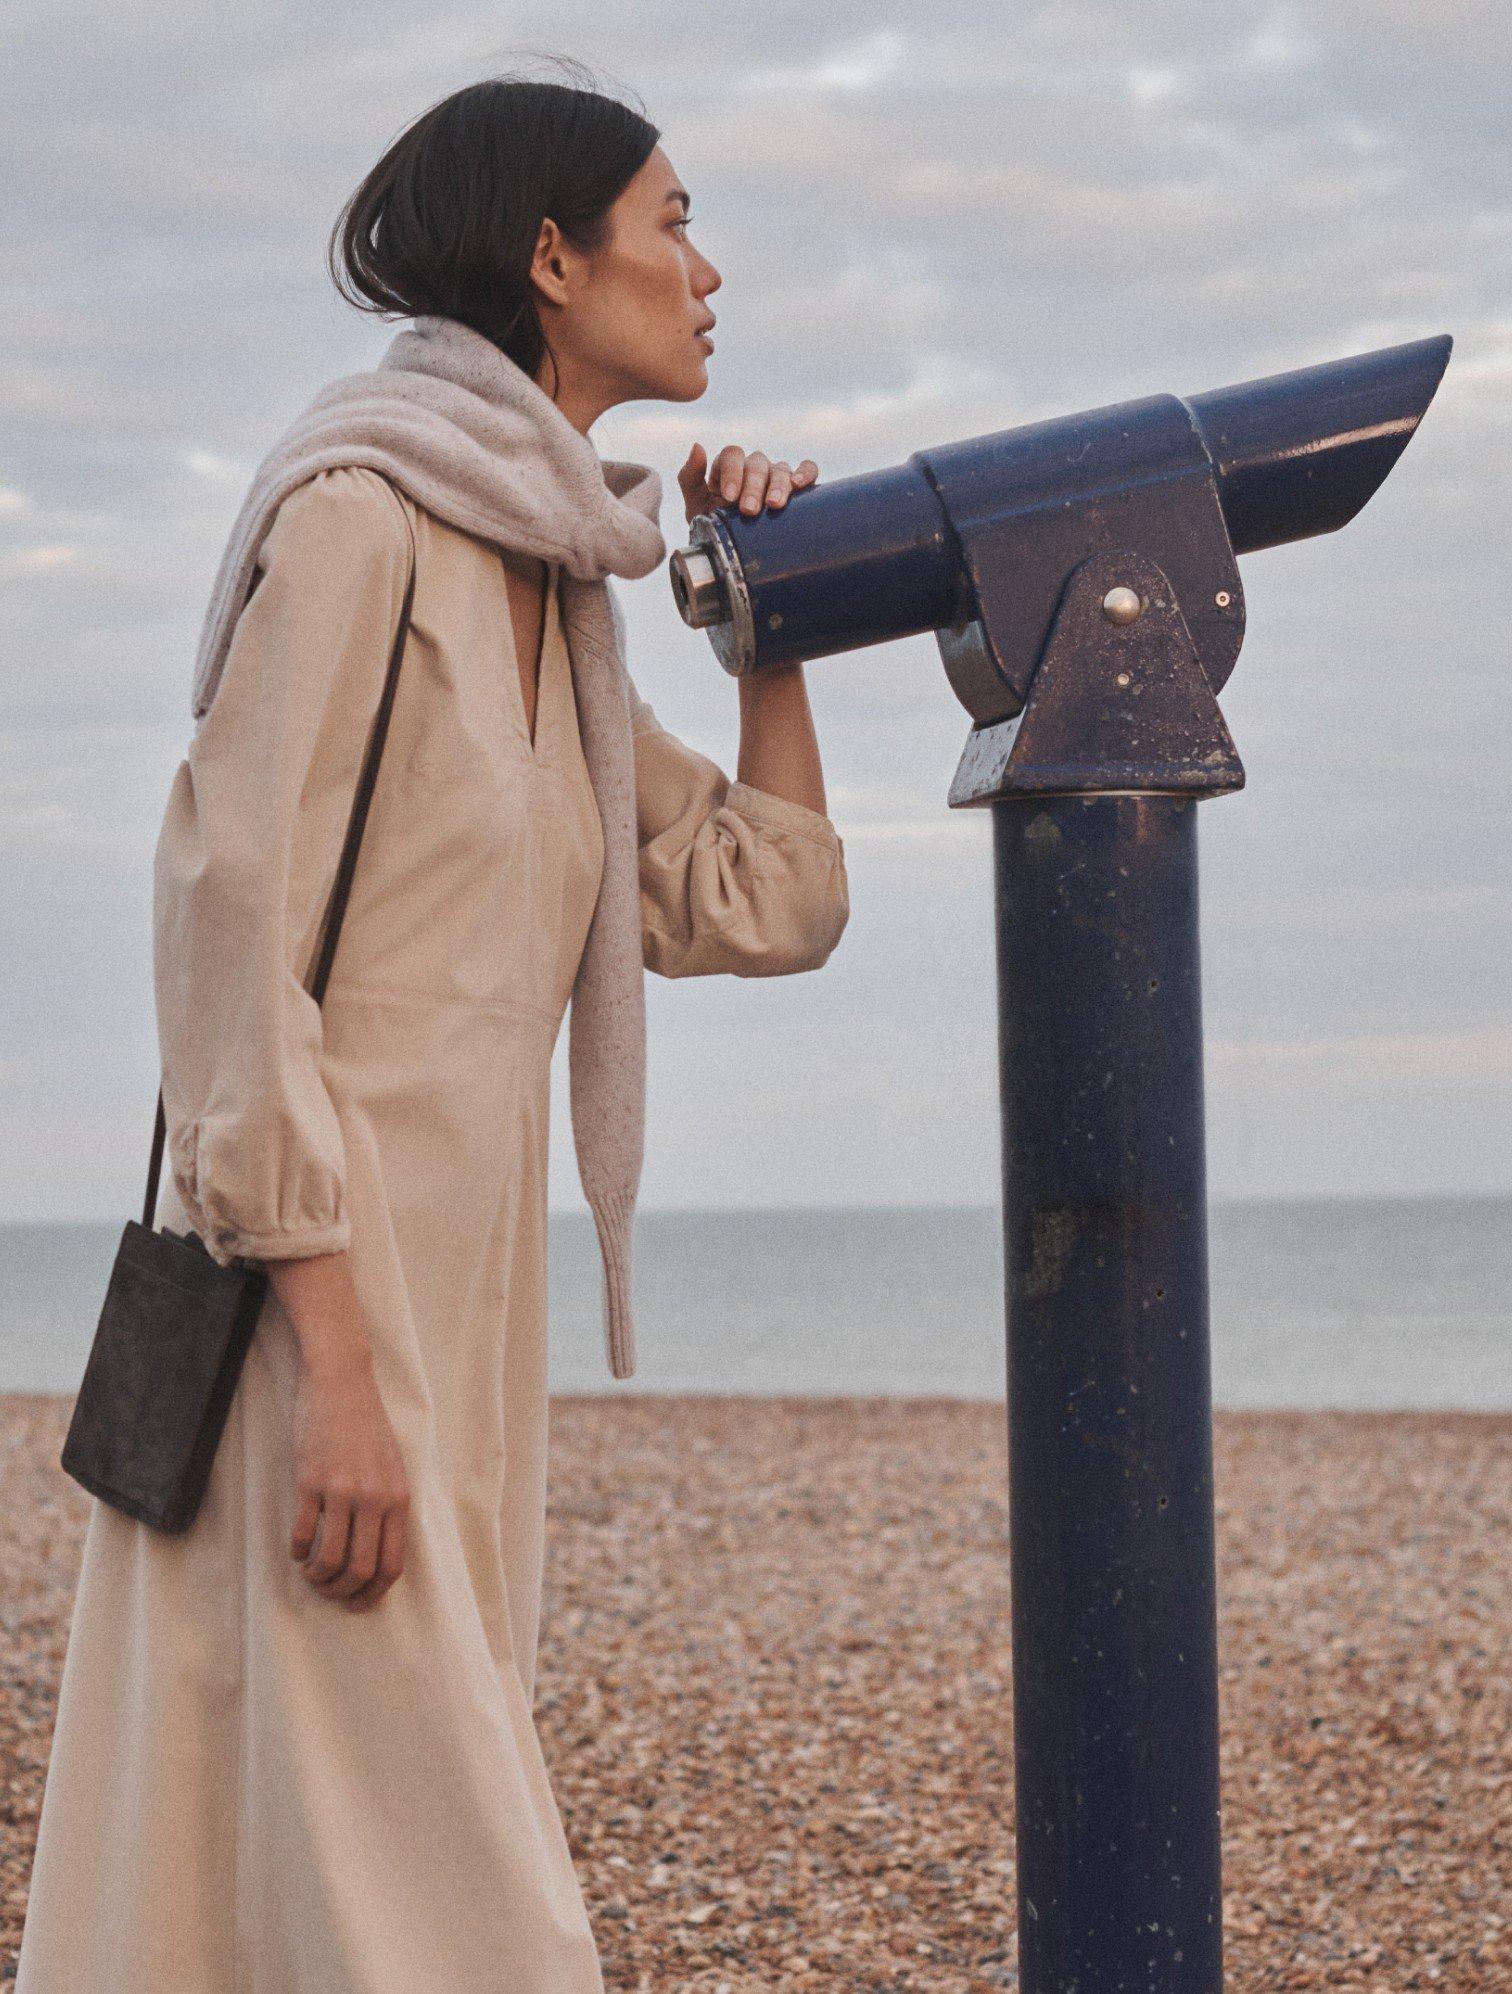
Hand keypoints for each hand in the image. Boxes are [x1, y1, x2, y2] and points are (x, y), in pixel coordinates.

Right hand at [289, 1349, 410, 1610]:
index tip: (357, 1604)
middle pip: (360, 1569)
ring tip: (310, 1573)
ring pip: (330, 1558)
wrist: (341, 1383)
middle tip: (328, 1592)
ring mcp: (341, 1490)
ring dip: (317, 1577)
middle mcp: (374, 1498)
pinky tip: (295, 1549)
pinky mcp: (310, 1482)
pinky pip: (302, 1533)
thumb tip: (378, 1553)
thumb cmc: (367, 1426)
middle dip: (342, 1593)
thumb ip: (389, 1506)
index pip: (392, 1564)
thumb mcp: (392, 1466)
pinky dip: (297, 1551)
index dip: (373, 1594)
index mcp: (398, 1498)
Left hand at [677, 443, 817, 525]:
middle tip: (749, 510)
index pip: (732, 455)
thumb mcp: (695, 506)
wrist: (735, 553)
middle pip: (757, 463)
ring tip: (774, 505)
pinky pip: (807, 470)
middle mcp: (753, 468)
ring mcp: (775, 476)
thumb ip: (690, 477)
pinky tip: (800, 486)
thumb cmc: (714, 526)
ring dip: (778, 485)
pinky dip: (806, 473)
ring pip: (781, 469)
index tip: (728, 497)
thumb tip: (697, 446)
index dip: (732, 472)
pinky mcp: (796, 487)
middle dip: (753, 486)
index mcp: (728, 468)